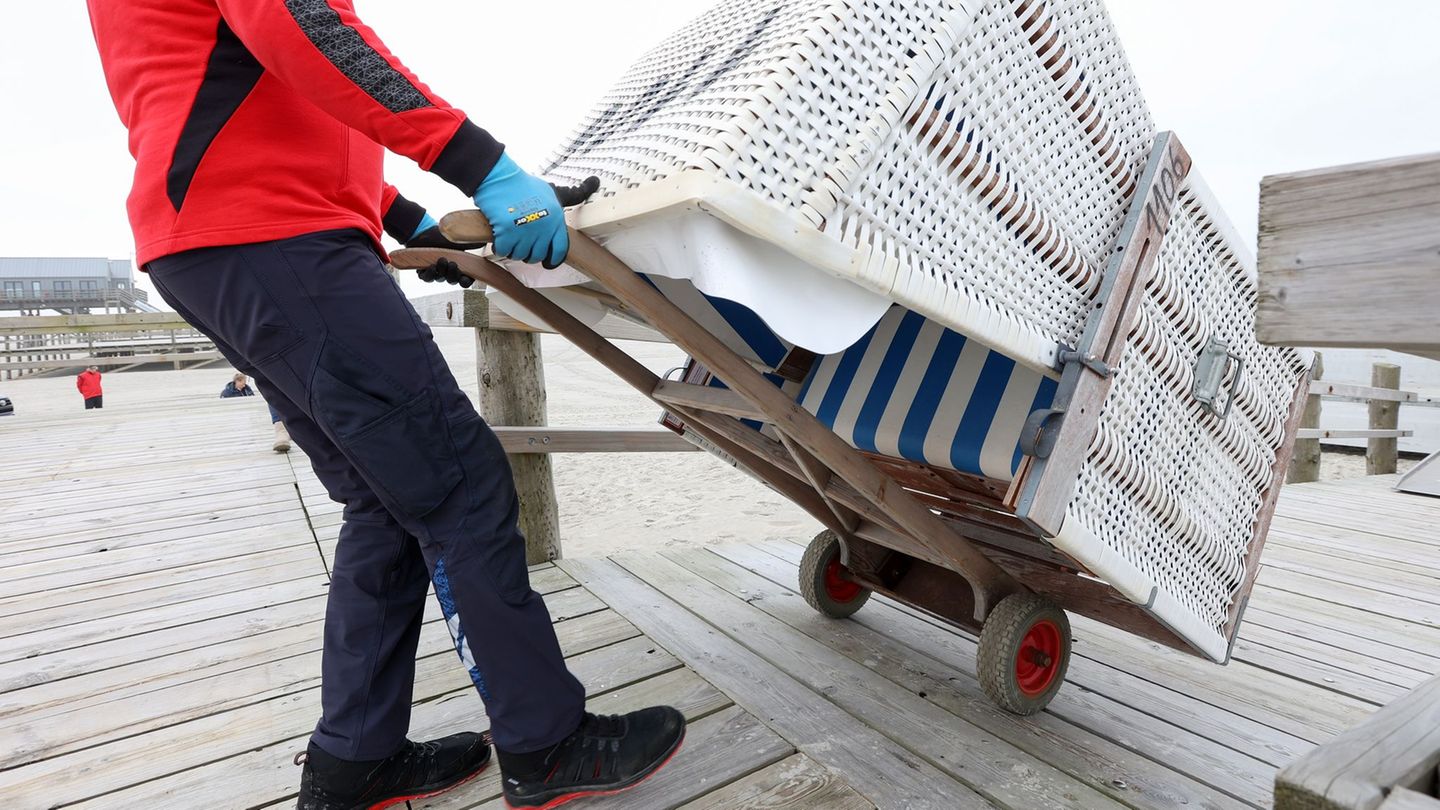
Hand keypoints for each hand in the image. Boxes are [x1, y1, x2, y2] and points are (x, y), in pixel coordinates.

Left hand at [404, 213, 479, 286]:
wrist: (423, 231)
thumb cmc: (442, 235)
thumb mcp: (460, 239)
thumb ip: (473, 242)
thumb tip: (485, 241)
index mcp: (459, 266)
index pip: (466, 280)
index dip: (466, 281)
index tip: (465, 277)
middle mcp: (448, 271)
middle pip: (453, 281)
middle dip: (453, 274)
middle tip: (453, 264)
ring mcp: (436, 272)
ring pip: (440, 280)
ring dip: (442, 272)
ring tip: (442, 260)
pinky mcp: (424, 270)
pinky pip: (427, 279)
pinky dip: (429, 275)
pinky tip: (431, 267)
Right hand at [471, 153, 567, 268]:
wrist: (499, 177)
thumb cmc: (524, 184)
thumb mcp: (553, 190)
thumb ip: (572, 195)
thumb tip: (594, 182)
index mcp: (556, 220)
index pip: (560, 250)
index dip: (553, 259)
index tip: (547, 262)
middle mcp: (543, 228)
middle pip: (537, 255)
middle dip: (529, 253)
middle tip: (522, 244)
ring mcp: (525, 232)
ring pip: (520, 255)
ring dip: (514, 250)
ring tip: (511, 239)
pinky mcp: (507, 233)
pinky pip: (504, 251)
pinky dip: (500, 247)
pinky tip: (499, 239)